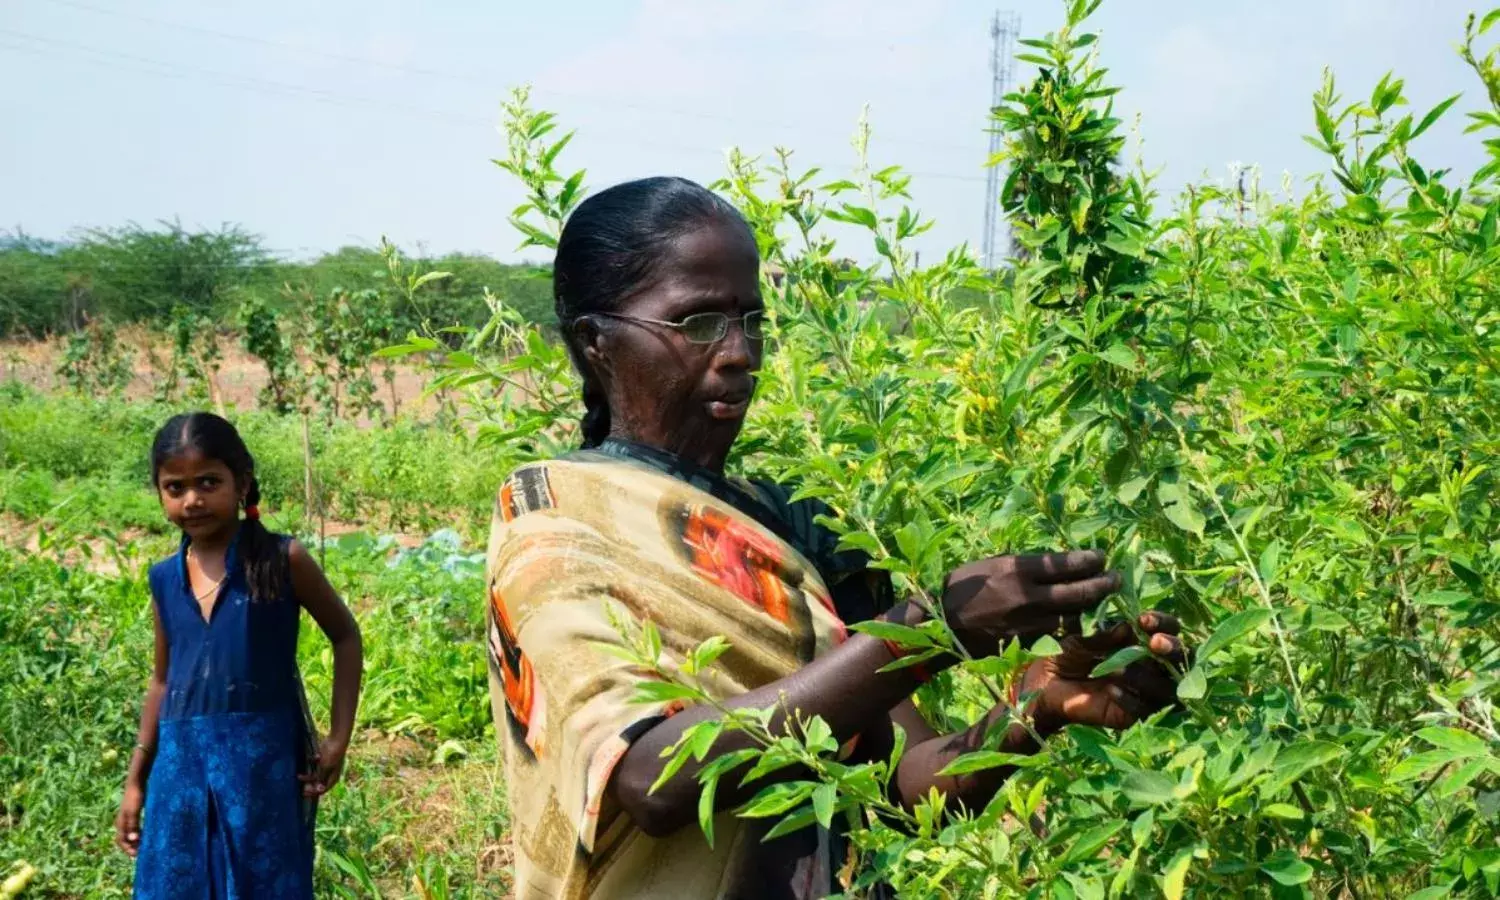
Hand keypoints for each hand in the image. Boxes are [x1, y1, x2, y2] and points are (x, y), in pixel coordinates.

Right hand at [115, 780, 144, 856]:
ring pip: (128, 834)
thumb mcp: (135, 811)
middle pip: (123, 839)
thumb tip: (132, 840)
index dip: (128, 849)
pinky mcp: (132, 814)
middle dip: (131, 847)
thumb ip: (133, 825)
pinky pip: (132, 828)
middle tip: (141, 853)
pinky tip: (146, 835)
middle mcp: (121, 822)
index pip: (121, 841)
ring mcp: (126, 818)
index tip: (137, 855)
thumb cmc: (135, 796)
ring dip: (134, 842)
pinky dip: (137, 834)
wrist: (136, 783)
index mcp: (121, 823)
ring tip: (143, 846)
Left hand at [298, 739, 347, 796]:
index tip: (303, 792)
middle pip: (318, 783)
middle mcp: (330, 774)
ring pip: (315, 775)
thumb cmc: (332, 755)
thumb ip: (321, 779)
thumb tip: (319, 790)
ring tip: (299, 775)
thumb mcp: (325, 768)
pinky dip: (312, 763)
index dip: (313, 792)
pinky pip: (315, 766)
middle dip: (309, 785)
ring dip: (308, 775)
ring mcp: (326, 767)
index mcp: (333, 778)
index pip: (322, 790)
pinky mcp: (323, 761)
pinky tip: (312, 758)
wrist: (336, 740)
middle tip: (300, 787)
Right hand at [941, 550, 1121, 656]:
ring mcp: (1030, 621)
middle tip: (1116, 579)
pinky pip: (1056, 630)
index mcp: (1019, 569)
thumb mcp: (994, 564)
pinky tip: (1077, 616)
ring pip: (1073, 614)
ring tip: (1101, 596)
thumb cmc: (965, 585)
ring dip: (1090, 605)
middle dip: (1103, 584)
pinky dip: (1069, 623)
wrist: (943, 622)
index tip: (1102, 558)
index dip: (1091, 560)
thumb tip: (1059, 562)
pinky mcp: (1027, 640)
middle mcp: (1028, 595)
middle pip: (1079, 591)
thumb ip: (1026, 565)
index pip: (1067, 563)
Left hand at [1019, 612, 1185, 734]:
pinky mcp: (1131, 715)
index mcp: (1143, 643)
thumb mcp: (1081, 637)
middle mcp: (1151, 667)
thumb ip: (1104, 632)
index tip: (1144, 619)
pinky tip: (1110, 690)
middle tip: (1154, 643)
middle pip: (1183, 660)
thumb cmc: (1066, 653)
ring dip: (1148, 676)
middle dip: (1173, 648)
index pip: (1169, 631)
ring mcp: (1144, 692)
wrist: (1045, 683)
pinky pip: (1143, 709)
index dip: (1163, 624)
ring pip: (1168, 688)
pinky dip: (1129, 698)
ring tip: (1121, 670)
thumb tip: (1128, 627)